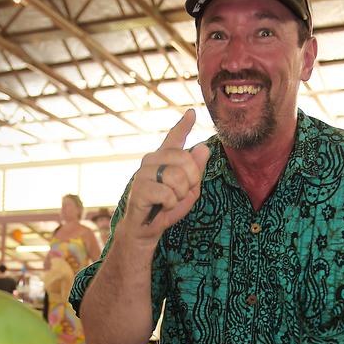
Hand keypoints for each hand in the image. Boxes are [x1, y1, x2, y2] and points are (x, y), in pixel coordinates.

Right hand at [120, 109, 210, 239]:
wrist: (147, 230)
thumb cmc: (166, 208)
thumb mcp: (188, 190)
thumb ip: (196, 171)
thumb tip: (203, 148)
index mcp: (164, 159)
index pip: (175, 138)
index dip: (184, 125)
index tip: (192, 113)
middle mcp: (152, 160)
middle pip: (185, 159)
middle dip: (191, 181)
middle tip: (180, 194)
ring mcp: (143, 173)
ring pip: (177, 177)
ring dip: (179, 195)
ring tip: (169, 201)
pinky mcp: (140, 188)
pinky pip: (167, 193)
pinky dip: (170, 204)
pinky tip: (161, 207)